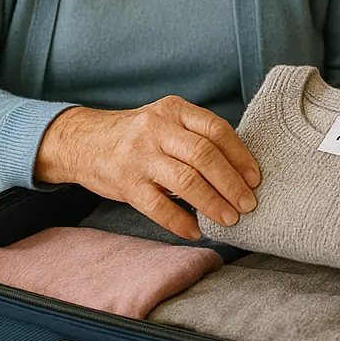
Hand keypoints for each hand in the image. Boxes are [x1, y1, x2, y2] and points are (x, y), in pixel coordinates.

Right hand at [35, 96, 260, 240]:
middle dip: (231, 183)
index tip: (255, 178)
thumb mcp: (166, 120)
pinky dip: (181, 221)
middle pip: (204, 155)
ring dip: (212, 203)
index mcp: (174, 110)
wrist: (84, 142)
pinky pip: (158, 206)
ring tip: (229, 220)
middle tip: (248, 204)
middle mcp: (157, 128)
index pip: (216, 130)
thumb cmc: (138, 135)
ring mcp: (139, 156)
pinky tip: (196, 230)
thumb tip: (240, 169)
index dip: (240, 155)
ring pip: (185, 180)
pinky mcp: (126, 183)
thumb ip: (196, 134)